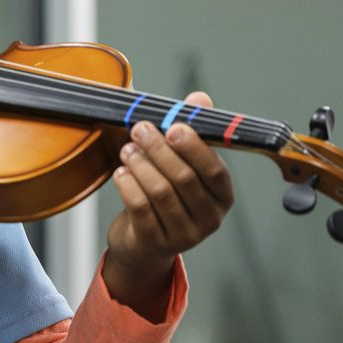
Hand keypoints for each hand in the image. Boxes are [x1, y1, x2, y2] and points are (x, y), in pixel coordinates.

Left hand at [103, 91, 233, 321]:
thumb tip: (200, 98)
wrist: (142, 242)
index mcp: (222, 198)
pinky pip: (141, 209)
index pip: (215, 171)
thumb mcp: (180, 164)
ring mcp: (183, 236)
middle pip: (184, 179)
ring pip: (161, 193)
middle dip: (159, 149)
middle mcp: (209, 220)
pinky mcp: (155, 243)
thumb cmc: (165, 194)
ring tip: (127, 149)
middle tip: (139, 129)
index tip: (173, 126)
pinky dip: (128, 186)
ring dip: (140, 165)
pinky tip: (120, 172)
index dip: (194, 147)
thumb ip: (190, 130)